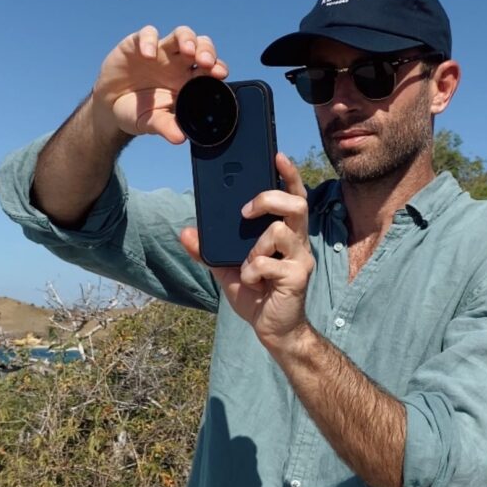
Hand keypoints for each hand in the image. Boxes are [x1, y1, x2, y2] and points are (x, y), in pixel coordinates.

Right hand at [91, 26, 228, 143]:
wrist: (109, 107)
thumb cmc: (138, 112)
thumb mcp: (151, 123)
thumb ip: (166, 127)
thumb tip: (179, 138)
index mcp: (188, 81)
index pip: (210, 69)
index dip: (218, 68)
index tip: (220, 75)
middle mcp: (178, 62)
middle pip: (201, 46)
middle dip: (207, 50)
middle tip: (206, 62)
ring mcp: (160, 51)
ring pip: (181, 34)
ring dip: (187, 39)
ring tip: (188, 51)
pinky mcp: (137, 44)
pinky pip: (147, 34)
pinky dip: (149, 41)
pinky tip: (148, 54)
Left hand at [180, 154, 314, 349]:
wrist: (274, 330)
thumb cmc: (257, 296)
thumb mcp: (227, 270)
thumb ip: (209, 250)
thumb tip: (185, 232)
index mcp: (286, 234)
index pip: (293, 196)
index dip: (289, 175)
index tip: (276, 156)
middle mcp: (298, 241)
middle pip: (295, 203)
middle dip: (268, 199)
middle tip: (245, 212)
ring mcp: (300, 258)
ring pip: (279, 231)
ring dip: (255, 248)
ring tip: (250, 266)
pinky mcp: (297, 277)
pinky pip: (267, 263)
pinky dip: (252, 272)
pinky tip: (253, 283)